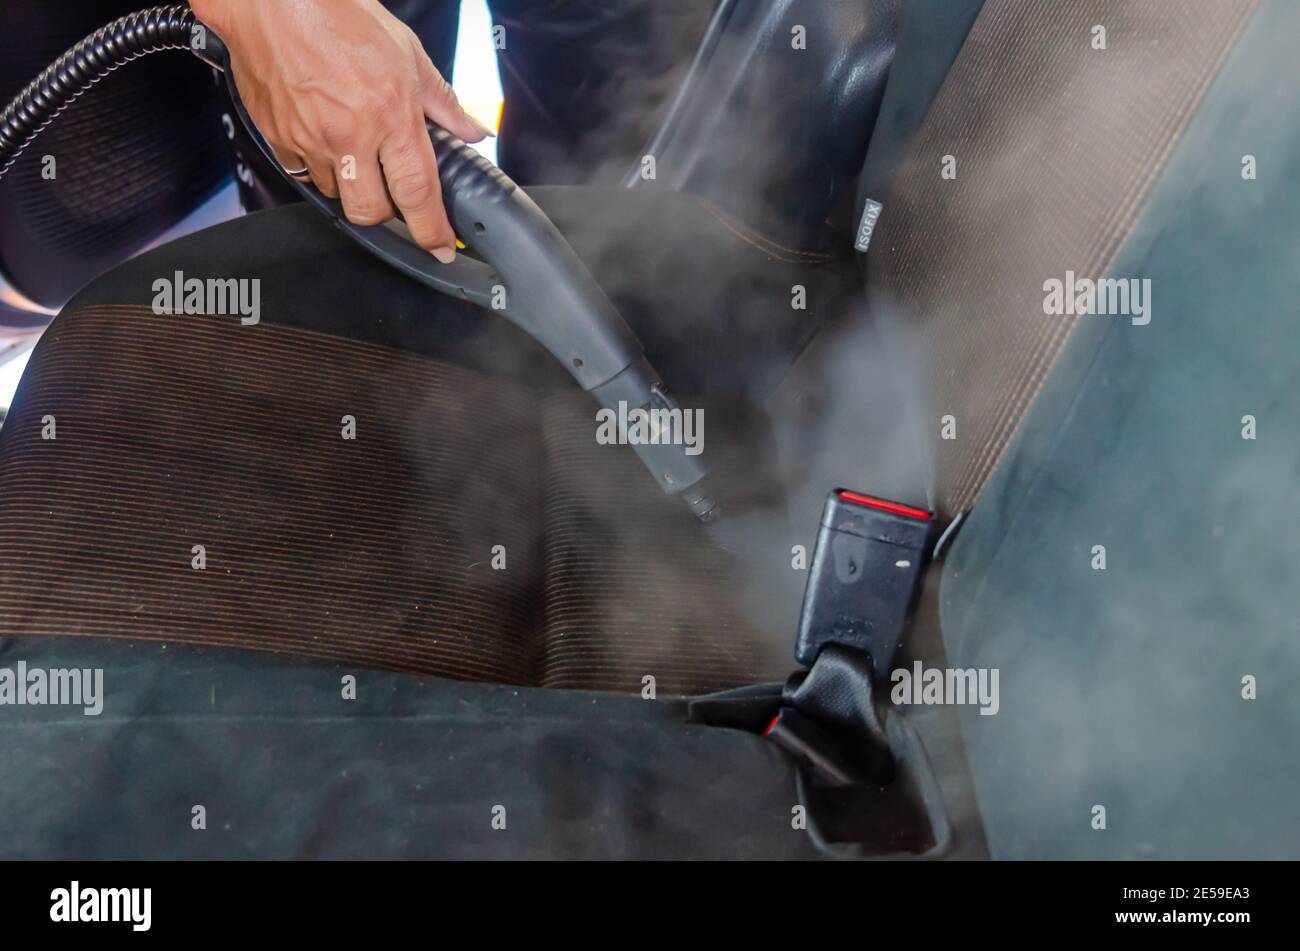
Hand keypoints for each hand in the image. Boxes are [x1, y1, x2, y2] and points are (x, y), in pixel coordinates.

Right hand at [193, 0, 492, 260]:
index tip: (441, 248)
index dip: (432, 230)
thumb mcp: (407, 52)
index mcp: (390, 115)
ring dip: (350, 184)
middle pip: (371, 212)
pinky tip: (324, 135)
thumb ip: (443, 101)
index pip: (417, 193)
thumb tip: (473, 130)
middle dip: (386, 212)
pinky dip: (317, 164)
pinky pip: (302, 172)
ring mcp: (309, 139)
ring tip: (354, 147)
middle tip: (391, 190)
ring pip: (336, 194)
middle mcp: (350, 135)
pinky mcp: (278, 137)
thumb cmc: (337, 14)